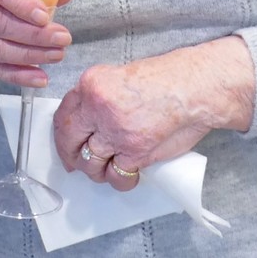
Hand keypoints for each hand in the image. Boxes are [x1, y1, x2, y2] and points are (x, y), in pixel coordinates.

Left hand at [52, 38, 253, 190]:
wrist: (194, 87)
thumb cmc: (166, 80)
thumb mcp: (121, 77)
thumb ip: (100, 97)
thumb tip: (87, 122)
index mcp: (92, 84)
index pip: (64, 114)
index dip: (62, 134)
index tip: (65, 144)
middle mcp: (98, 107)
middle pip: (70, 139)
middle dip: (70, 156)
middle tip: (76, 164)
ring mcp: (115, 131)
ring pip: (90, 162)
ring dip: (97, 171)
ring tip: (108, 169)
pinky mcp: (134, 152)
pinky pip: (117, 176)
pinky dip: (121, 180)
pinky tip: (128, 175)